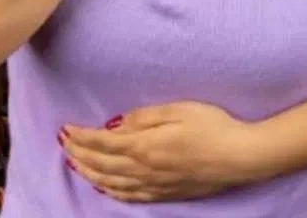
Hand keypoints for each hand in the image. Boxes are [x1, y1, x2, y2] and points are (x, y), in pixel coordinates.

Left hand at [60, 101, 263, 202]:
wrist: (243, 156)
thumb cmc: (213, 126)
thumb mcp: (176, 110)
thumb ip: (142, 117)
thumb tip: (113, 125)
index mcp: (144, 146)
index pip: (100, 143)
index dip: (79, 137)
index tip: (64, 128)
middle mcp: (145, 170)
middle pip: (100, 165)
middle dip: (77, 154)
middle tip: (63, 144)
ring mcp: (156, 185)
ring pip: (111, 183)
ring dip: (89, 173)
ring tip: (74, 164)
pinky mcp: (167, 194)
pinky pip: (131, 196)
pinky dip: (111, 191)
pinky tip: (104, 187)